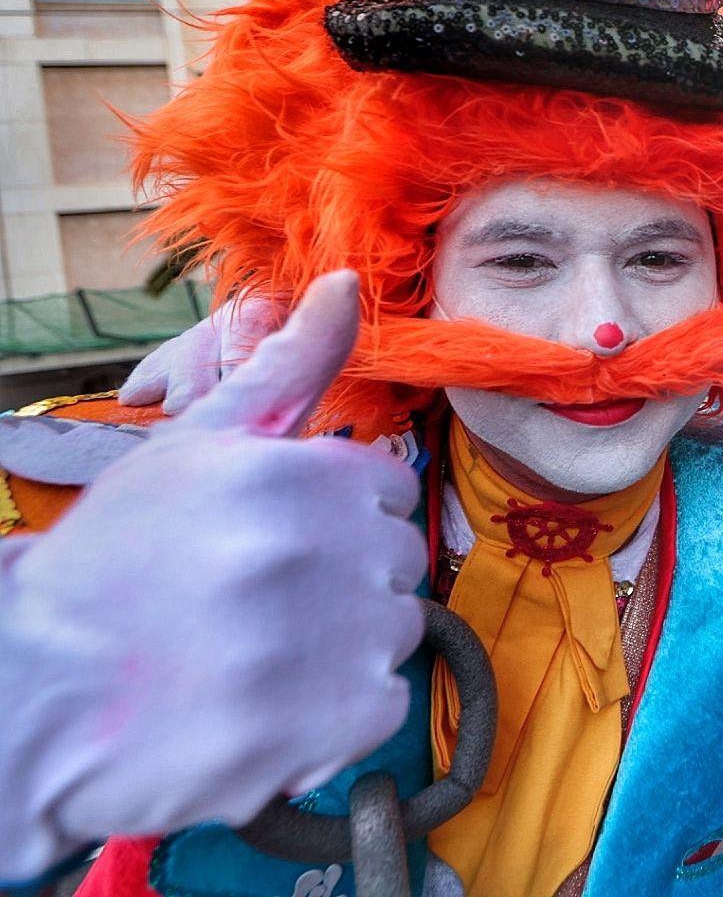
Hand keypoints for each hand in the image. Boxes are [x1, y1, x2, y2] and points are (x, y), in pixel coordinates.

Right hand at [0, 272, 424, 877]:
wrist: (38, 691)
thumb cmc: (116, 561)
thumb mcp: (193, 443)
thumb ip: (285, 367)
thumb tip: (342, 286)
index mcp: (302, 473)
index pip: (384, 487)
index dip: (334, 514)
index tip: (275, 539)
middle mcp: (326, 552)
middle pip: (395, 559)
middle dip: (342, 576)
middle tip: (256, 600)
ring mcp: (332, 644)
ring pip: (394, 631)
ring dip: (344, 644)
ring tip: (259, 652)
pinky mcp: (331, 727)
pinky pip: (382, 705)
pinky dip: (340, 712)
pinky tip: (271, 702)